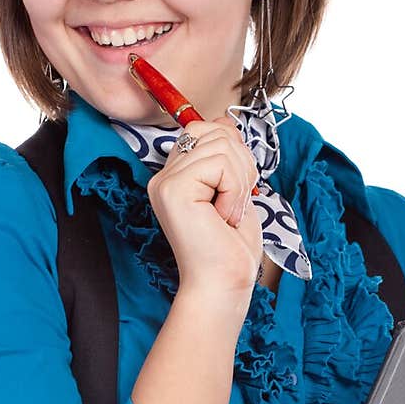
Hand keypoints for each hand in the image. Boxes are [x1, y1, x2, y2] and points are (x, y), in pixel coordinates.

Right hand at [146, 116, 261, 295]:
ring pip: (222, 146)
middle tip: (235, 203)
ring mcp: (165, 182)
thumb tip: (224, 119)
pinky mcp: (172, 190)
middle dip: (240, 164)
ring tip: (228, 213)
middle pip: (214, 131)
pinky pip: (220, 164)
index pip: (207, 130)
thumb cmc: (230, 247)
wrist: (223, 284)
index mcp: (176, 174)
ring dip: (239, 181)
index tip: (235, 192)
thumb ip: (227, 154)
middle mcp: (164, 175)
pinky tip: (223, 217)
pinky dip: (234, 191)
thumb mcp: (235, 189)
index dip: (234, 153)